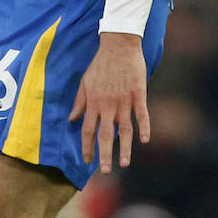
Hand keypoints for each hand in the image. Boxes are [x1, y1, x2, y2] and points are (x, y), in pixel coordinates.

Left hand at [69, 32, 148, 173]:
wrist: (118, 45)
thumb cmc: (100, 64)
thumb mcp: (85, 82)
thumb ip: (80, 102)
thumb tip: (71, 118)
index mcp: (93, 103)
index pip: (88, 130)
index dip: (87, 147)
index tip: (87, 160)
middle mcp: (108, 105)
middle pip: (105, 135)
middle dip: (104, 155)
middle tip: (104, 171)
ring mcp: (124, 101)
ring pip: (124, 130)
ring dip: (125, 148)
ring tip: (124, 163)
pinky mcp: (139, 94)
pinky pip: (142, 115)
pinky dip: (144, 128)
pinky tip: (145, 140)